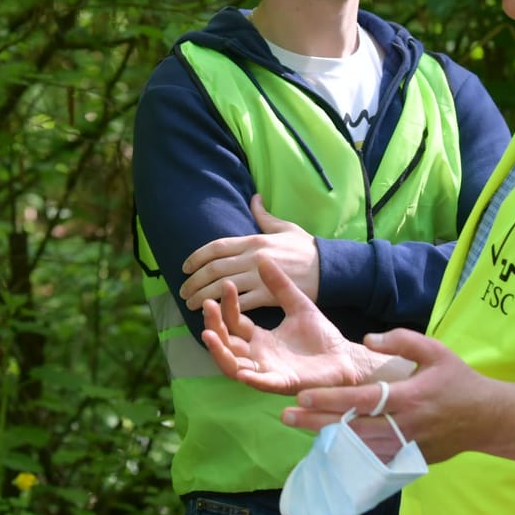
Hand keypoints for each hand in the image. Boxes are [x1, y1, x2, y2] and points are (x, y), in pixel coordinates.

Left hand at [179, 195, 320, 311]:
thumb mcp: (286, 227)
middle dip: (194, 281)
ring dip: (204, 298)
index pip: (217, 246)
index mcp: (255, 240)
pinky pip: (243, 303)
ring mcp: (261, 276)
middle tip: (183, 292)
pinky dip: (226, 309)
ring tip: (191, 306)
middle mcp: (254, 257)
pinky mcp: (271, 294)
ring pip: (223, 287)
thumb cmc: (308, 249)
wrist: (331, 269)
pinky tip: (216, 315)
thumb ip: (264, 216)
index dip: (197, 257)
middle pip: (215, 268)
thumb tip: (254, 198)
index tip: (184, 267)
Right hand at [200, 256, 377, 392]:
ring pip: (233, 366)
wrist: (346, 357)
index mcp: (260, 338)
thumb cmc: (321, 334)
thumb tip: (262, 257)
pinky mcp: (283, 383)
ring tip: (208, 334)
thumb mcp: (298, 304)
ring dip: (219, 352)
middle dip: (214, 325)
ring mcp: (268, 371)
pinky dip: (250, 378)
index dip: (227, 305)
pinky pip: (262, 383)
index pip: (234, 322)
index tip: (226, 284)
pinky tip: (240, 370)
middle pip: (226, 343)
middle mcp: (258, 355)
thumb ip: (280, 285)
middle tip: (207, 304)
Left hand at [284, 327, 496, 463]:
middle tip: (285, 416)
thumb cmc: (458, 380)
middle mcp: (404, 426)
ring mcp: (406, 447)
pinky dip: (348, 453)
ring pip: (358, 447)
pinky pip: (372, 459)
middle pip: (352, 427)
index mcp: (409, 397)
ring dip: (327, 438)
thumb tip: (367, 338)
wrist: (486, 418)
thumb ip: (402, 340)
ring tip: (299, 427)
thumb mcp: (435, 350)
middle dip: (316, 422)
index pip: (362, 400)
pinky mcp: (407, 460)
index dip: (331, 399)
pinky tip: (326, 445)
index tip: (302, 397)